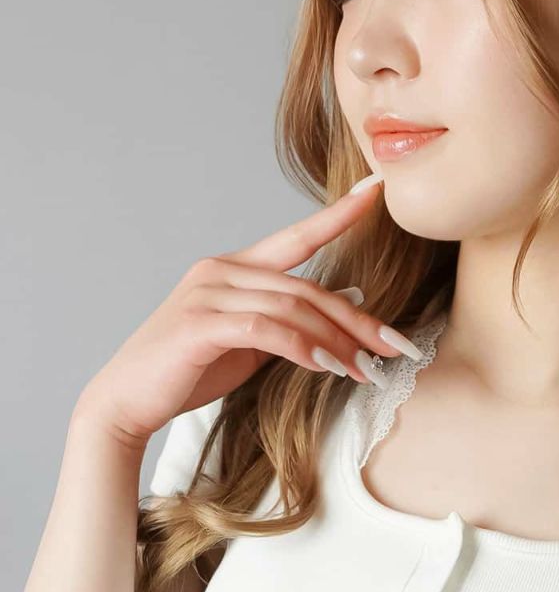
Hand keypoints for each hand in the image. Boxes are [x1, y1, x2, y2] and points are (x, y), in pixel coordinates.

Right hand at [78, 173, 408, 447]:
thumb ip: (292, 320)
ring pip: (293, 308)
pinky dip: (303, 348)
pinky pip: (267, 329)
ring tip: (366, 370)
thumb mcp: (251, 343)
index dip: (337, 214)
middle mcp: (221, 270)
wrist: (129, 399)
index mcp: (235, 268)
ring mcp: (208, 293)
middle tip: (395, 347)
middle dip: (358, 321)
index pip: (297, 236)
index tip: (375, 192)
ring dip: (337, 343)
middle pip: (308, 288)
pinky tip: (327, 368)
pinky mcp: (201, 323)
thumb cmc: (190, 370)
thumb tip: (349, 299)